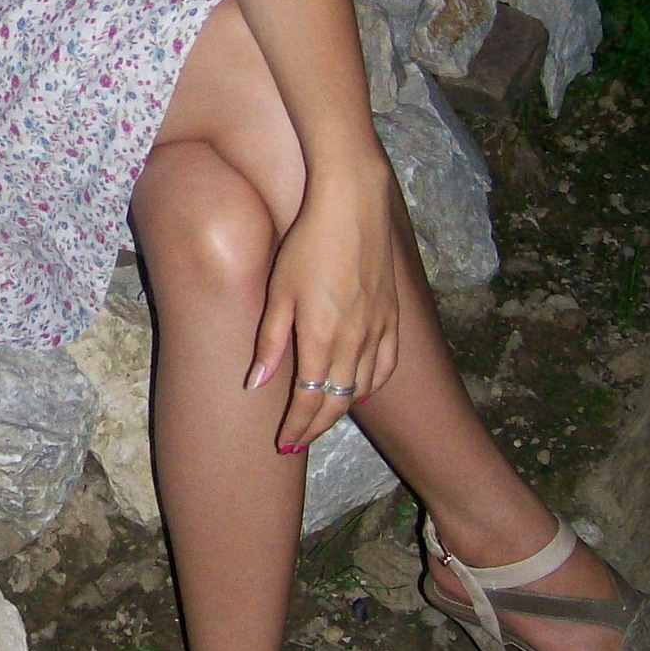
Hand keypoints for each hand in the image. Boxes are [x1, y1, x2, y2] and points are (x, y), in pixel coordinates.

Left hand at [246, 172, 399, 451]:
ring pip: (363, 387)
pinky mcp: (393, 316)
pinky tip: (360, 388)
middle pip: (337, 401)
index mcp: (322, 338)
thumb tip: (256, 385)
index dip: (297, 427)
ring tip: (322, 418)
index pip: (310, 400)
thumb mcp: (278, 291)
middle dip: (316, 426)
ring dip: (341, 408)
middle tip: (298, 441)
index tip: (283, 444)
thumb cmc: (307, 244)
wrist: (353, 206)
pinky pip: (387, 365)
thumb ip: (269, 341)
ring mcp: (379, 330)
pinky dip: (373, 385)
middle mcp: (355, 342)